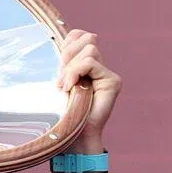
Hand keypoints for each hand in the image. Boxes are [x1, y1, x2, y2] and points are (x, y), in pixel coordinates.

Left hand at [56, 30, 121, 150]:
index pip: (80, 36)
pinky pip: (90, 62)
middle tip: (61, 81)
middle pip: (85, 39)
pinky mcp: (112, 81)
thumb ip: (64, 62)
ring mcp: (107, 74)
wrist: (73, 136)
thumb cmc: (63, 113)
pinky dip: (76, 72)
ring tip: (65, 87)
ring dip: (71, 68)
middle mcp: (99, 67)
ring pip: (89, 49)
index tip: (58, 67)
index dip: (68, 43)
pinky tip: (71, 88)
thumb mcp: (59, 81)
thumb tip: (65, 39)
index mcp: (85, 65)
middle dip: (67, 56)